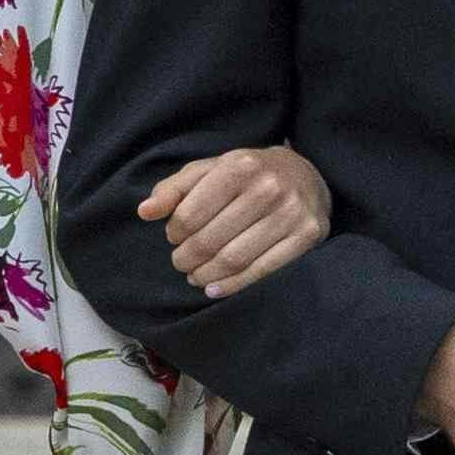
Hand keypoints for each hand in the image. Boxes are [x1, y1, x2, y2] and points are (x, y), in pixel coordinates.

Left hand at [141, 144, 333, 295]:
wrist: (306, 175)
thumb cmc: (247, 175)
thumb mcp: (209, 170)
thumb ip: (174, 189)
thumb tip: (145, 212)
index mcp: (239, 166)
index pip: (190, 214)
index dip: (174, 233)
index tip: (174, 238)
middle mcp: (268, 187)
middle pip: (210, 240)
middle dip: (187, 258)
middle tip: (181, 263)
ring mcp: (291, 213)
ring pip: (234, 259)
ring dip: (206, 275)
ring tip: (196, 276)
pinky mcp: (308, 236)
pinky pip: (263, 271)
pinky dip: (234, 285)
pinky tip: (215, 288)